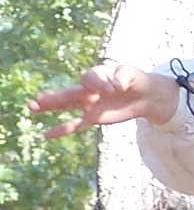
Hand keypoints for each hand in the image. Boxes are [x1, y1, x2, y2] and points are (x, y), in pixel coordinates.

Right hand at [28, 63, 178, 138]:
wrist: (145, 95)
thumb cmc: (135, 81)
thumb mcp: (130, 74)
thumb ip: (121, 78)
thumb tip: (114, 88)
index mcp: (95, 76)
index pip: (89, 79)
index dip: (99, 84)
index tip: (115, 88)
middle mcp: (88, 90)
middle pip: (68, 93)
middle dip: (53, 97)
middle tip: (38, 99)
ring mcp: (89, 104)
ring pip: (66, 107)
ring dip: (50, 108)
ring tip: (32, 108)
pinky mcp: (93, 118)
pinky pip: (76, 124)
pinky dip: (62, 130)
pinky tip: (47, 135)